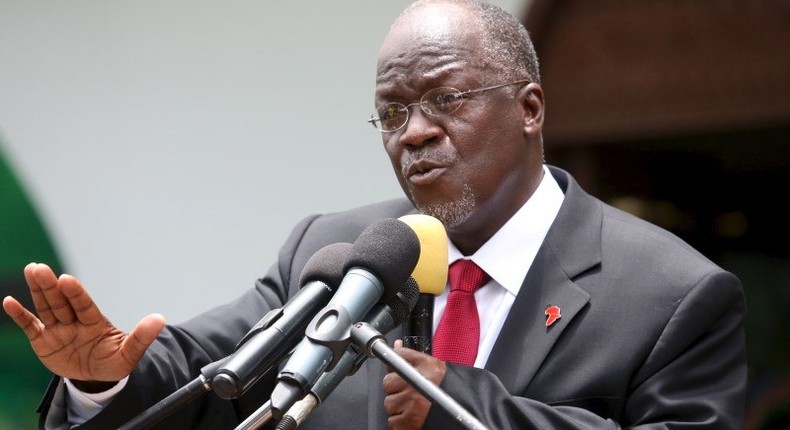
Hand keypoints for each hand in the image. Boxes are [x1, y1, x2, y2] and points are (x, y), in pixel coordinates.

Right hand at [2, 263, 165, 389]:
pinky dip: (20, 315)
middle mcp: (74, 321)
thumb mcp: (128, 355)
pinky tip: (8, 302)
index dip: (76, 293)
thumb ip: (141, 337)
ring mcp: (57, 329)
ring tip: (32, 270)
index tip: (67, 279)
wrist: (96, 377)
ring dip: (38, 290)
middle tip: (40, 268)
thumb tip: (160, 319)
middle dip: (51, 286)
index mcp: (94, 322)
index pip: (84, 305)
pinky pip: (30, 326)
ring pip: (46, 307)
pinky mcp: (42, 340)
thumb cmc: (112, 362)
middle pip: (61, 301)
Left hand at [382, 339, 446, 429]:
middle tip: (410, 392)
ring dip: (398, 407)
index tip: (397, 371)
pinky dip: (400, 422)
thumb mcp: (434, 367)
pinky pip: (393, 421)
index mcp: (427, 366)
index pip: (398, 356)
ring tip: (414, 406)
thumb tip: (396, 345)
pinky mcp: (410, 421)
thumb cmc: (448, 390)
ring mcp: (413, 403)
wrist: (467, 409)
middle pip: (388, 382)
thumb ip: (412, 357)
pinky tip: (413, 417)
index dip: (394, 365)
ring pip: (389, 403)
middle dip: (396, 389)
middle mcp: (419, 383)